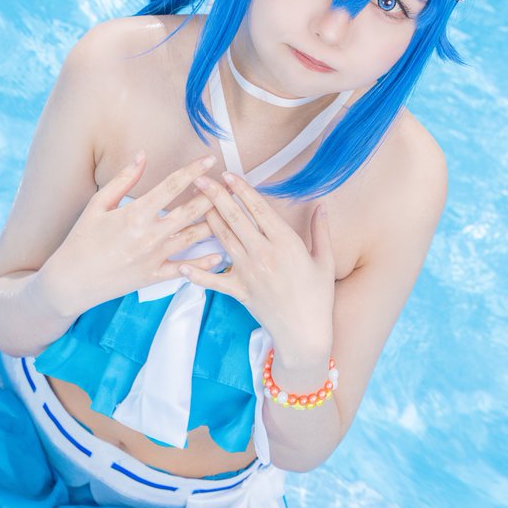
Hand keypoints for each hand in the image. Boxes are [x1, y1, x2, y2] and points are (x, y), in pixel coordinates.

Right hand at [43, 152, 223, 313]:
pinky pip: (186, 270)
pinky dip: (205, 263)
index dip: (193, 171)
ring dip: (214, 223)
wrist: (72, 281)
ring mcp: (154, 257)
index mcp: (135, 213)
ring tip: (231, 211)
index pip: (171, 186)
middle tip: (229, 184)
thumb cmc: (82, 239)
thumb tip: (142, 155)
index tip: (210, 160)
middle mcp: (149, 235)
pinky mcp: (154, 277)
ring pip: (193, 238)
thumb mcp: (98, 204)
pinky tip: (221, 254)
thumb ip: (123, 179)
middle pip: (190, 211)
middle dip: (212, 195)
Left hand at [182, 172, 335, 358]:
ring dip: (207, 219)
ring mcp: (248, 272)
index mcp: (285, 243)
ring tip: (193, 203)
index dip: (242, 190)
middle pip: (235, 218)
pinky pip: (213, 280)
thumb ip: (321, 232)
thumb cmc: (318, 297)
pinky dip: (196, 274)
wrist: (305, 333)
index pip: (259, 209)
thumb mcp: (325, 261)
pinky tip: (181, 266)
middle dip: (215, 196)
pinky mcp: (239, 291)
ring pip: (222, 239)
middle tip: (200, 180)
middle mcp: (263, 254)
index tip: (228, 175)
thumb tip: (321, 207)